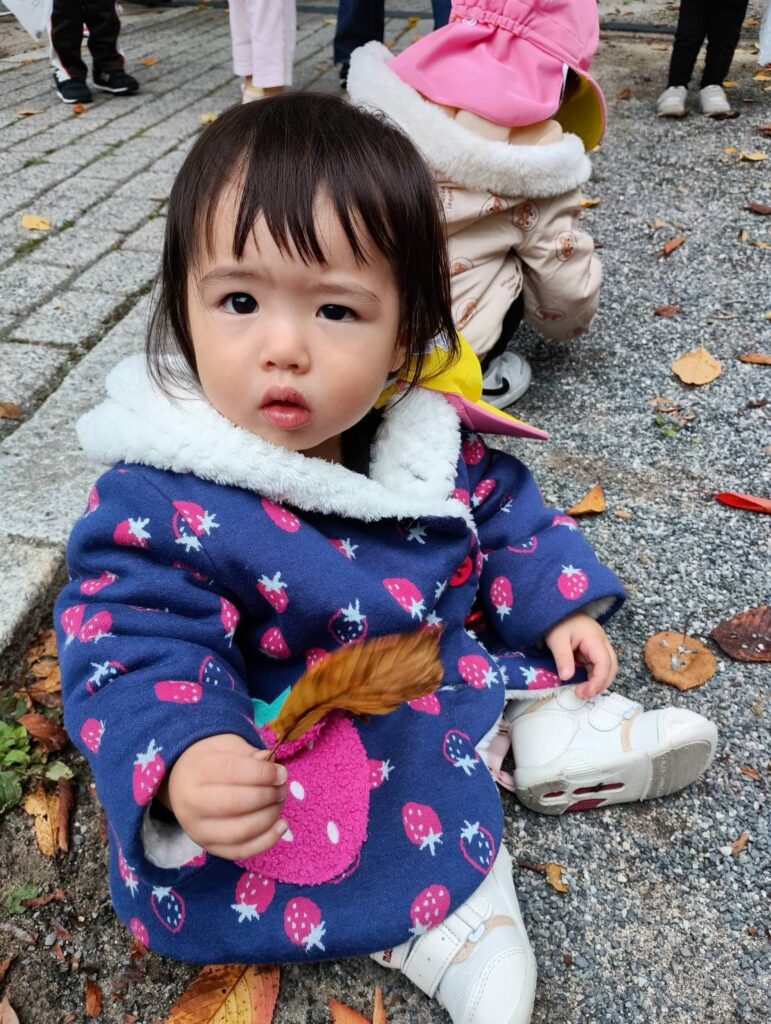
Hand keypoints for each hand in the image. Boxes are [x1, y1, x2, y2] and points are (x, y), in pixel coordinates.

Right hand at [160, 733, 287, 860]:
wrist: (180, 784)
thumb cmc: (210, 761)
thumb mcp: (226, 746)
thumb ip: (248, 753)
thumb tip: (270, 759)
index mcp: (196, 772)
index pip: (232, 772)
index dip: (263, 773)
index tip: (280, 772)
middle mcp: (192, 804)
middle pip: (236, 803)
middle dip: (267, 795)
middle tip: (281, 787)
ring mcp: (199, 830)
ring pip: (241, 831)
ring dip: (270, 816)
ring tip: (279, 801)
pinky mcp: (210, 847)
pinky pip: (241, 851)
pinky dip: (267, 841)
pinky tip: (282, 825)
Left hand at [544, 612, 617, 698]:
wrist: (557, 610)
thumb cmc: (558, 622)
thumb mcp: (556, 640)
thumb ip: (563, 658)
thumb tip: (567, 678)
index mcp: (595, 639)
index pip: (605, 663)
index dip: (598, 681)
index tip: (585, 692)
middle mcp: (602, 643)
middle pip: (611, 667)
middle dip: (601, 684)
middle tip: (583, 694)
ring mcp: (599, 646)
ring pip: (607, 668)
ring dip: (598, 682)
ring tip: (582, 692)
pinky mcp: (593, 650)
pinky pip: (598, 666)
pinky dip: (593, 677)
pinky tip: (583, 684)